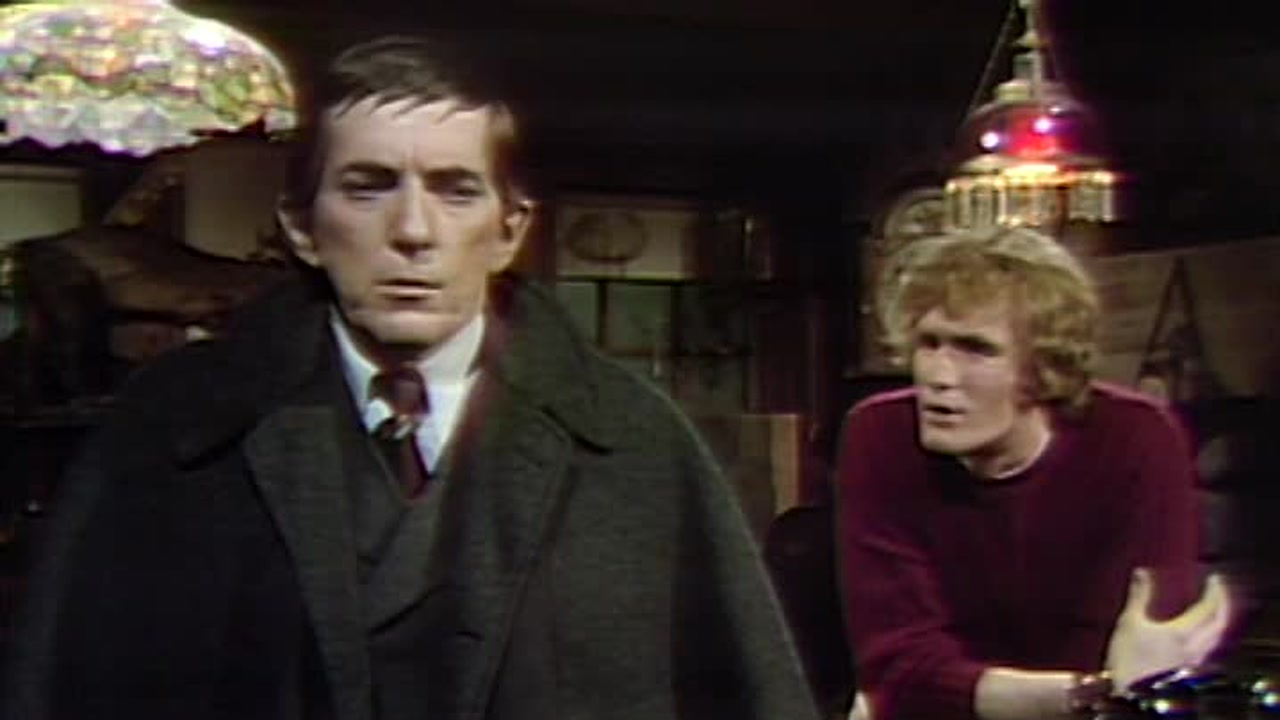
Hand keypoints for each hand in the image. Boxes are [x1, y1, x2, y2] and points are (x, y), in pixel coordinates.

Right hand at [1105, 568, 1231, 691]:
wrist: (1128, 691)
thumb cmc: (1128, 659)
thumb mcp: (1129, 622)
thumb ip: (1139, 596)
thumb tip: (1142, 572)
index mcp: (1182, 633)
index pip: (1208, 609)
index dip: (1215, 592)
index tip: (1215, 579)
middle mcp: (1195, 647)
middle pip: (1220, 624)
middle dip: (1223, 605)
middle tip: (1219, 591)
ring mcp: (1195, 660)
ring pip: (1218, 638)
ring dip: (1220, 620)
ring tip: (1215, 609)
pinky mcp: (1190, 669)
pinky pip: (1211, 648)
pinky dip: (1213, 635)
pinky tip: (1204, 633)